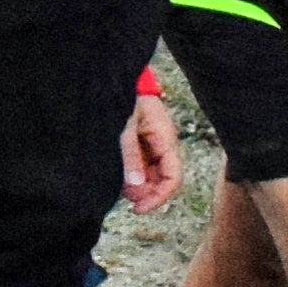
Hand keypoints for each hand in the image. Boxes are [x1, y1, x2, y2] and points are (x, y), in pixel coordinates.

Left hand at [120, 86, 181, 209]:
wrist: (114, 77)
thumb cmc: (123, 97)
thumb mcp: (124, 127)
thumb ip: (130, 157)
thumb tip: (136, 189)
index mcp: (165, 139)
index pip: (173, 178)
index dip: (158, 197)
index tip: (138, 209)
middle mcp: (162, 144)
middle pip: (162, 180)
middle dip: (146, 194)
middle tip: (125, 201)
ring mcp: (151, 144)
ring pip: (149, 175)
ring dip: (137, 186)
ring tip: (118, 189)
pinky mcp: (139, 143)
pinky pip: (139, 166)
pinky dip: (130, 175)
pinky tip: (117, 178)